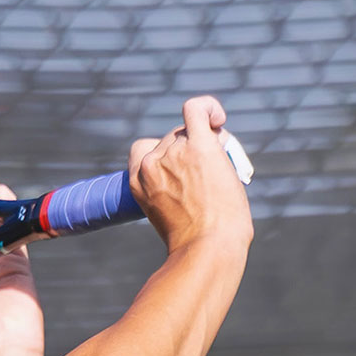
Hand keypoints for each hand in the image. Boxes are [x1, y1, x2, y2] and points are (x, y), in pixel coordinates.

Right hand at [129, 95, 253, 254]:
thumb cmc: (194, 240)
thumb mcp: (166, 212)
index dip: (165, 155)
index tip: (180, 172)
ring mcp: (173, 152)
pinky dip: (209, 108)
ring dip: (206, 142)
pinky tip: (219, 120)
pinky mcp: (198, 146)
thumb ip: (169, 186)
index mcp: (137, 181)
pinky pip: (197, 109)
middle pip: (171, 138)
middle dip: (191, 150)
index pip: (144, 150)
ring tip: (218, 171)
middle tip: (207, 178)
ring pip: (189, 129)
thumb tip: (193, 169)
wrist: (208, 247)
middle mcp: (151, 163)